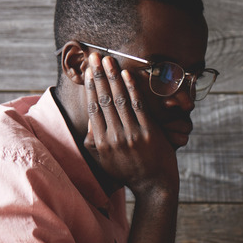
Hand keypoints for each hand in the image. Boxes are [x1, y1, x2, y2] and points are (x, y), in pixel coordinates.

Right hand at [83, 52, 178, 196]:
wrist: (154, 185)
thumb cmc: (128, 172)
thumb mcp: (105, 161)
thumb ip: (94, 142)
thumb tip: (89, 122)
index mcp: (100, 143)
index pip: (93, 109)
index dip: (90, 87)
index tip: (88, 71)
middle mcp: (114, 138)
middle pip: (104, 100)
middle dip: (99, 76)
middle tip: (94, 57)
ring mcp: (132, 135)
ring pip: (120, 101)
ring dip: (113, 78)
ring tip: (109, 60)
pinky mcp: (149, 133)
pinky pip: (139, 106)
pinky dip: (133, 89)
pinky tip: (128, 75)